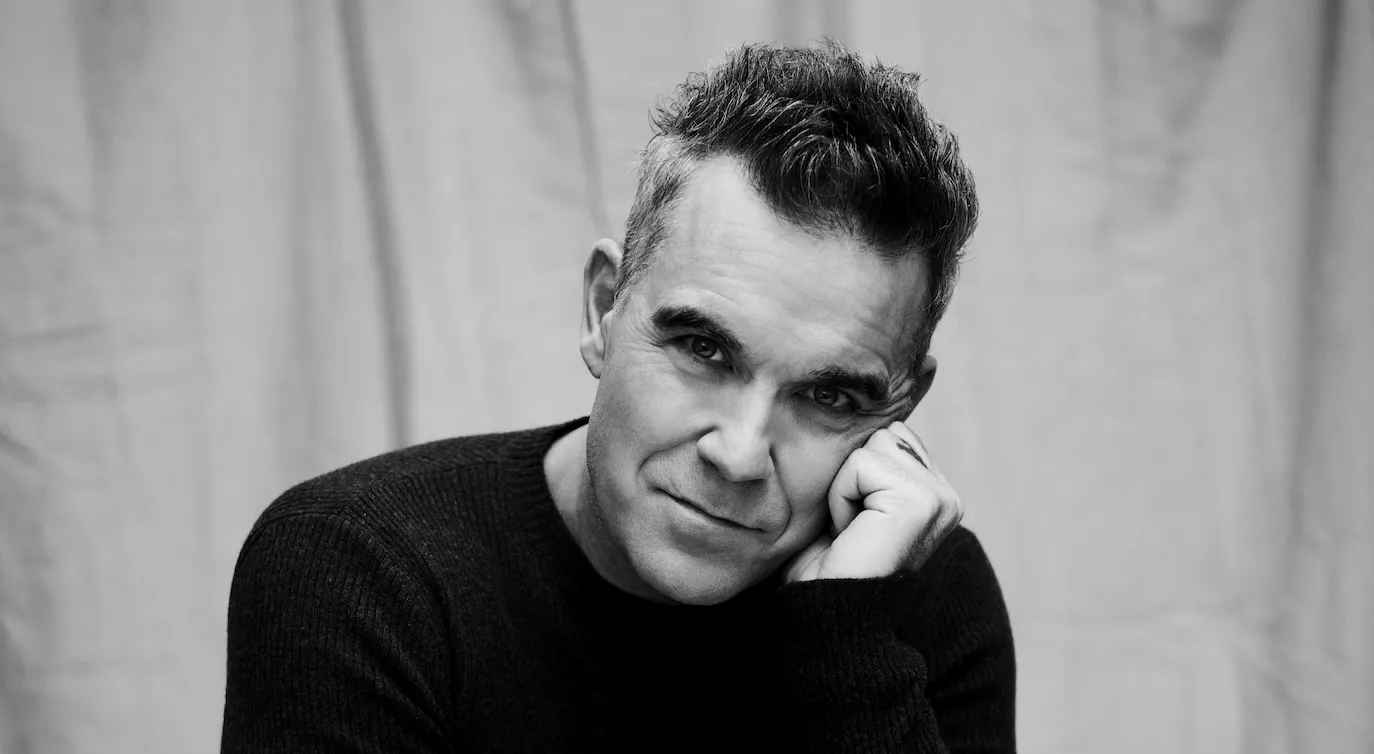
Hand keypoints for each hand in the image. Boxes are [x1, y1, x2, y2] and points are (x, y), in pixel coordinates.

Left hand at [784, 421, 961, 582]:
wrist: (825, 613)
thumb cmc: (828, 563)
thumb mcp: (852, 499)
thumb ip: (867, 461)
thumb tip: (855, 410)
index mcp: (934, 492)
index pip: (887, 434)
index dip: (854, 471)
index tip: (854, 520)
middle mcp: (946, 495)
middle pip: (881, 433)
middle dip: (852, 474)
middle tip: (851, 525)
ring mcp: (940, 498)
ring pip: (870, 445)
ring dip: (845, 485)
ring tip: (850, 529)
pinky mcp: (921, 502)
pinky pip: (860, 465)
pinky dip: (841, 496)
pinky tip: (850, 533)